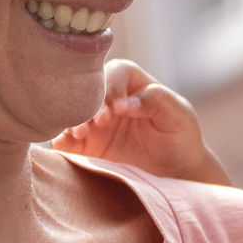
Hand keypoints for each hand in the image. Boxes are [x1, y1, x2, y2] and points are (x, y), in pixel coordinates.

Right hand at [54, 60, 228, 184]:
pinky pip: (69, 139)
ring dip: (74, 120)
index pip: (116, 72)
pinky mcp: (89, 144)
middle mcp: (110, 97)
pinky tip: (62, 145)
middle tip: (98, 122)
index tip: (119, 108)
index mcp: (133, 81)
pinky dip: (63, 140)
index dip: (114, 86)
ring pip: (76, 113)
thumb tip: (127, 103)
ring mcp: (97, 121)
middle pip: (90, 90)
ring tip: (81, 133)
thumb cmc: (181, 134)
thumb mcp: (179, 115)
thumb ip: (157, 101)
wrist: (177, 169)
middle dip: (90, 104)